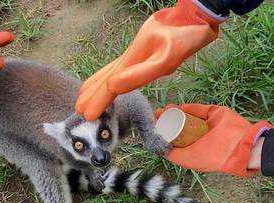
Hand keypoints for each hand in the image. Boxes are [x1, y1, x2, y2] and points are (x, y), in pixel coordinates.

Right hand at [75, 0, 223, 120]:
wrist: (195, 16)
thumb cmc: (184, 38)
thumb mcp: (165, 60)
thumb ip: (139, 74)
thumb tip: (113, 87)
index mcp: (132, 61)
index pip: (109, 85)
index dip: (98, 101)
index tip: (86, 116)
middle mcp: (129, 57)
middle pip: (104, 77)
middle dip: (91, 94)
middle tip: (78, 109)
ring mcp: (135, 53)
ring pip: (109, 70)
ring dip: (96, 84)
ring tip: (85, 95)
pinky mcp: (143, 51)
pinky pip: (119, 66)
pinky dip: (108, 75)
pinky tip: (111, 78)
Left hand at [155, 104, 272, 175]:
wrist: (238, 147)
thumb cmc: (211, 158)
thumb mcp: (187, 159)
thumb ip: (173, 154)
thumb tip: (157, 146)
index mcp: (194, 147)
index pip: (176, 137)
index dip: (164, 130)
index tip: (154, 125)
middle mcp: (200, 135)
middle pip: (180, 124)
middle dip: (167, 119)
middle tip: (156, 114)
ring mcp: (207, 123)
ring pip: (188, 115)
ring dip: (174, 111)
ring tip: (162, 110)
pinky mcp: (214, 113)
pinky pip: (198, 109)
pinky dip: (187, 107)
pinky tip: (176, 107)